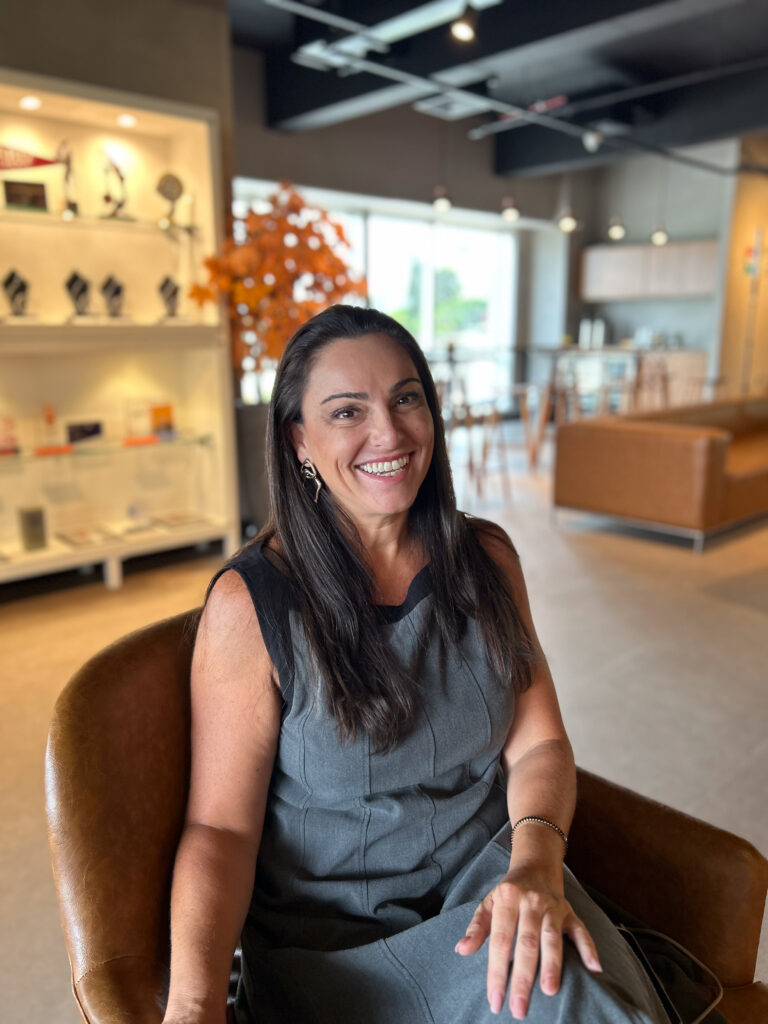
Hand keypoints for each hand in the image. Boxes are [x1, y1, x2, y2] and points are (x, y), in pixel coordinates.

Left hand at [454, 865, 601, 1018]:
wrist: (535, 867)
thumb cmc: (508, 892)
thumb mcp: (488, 904)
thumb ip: (476, 928)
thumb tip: (462, 950)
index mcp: (508, 900)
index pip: (500, 941)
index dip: (497, 972)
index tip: (495, 1001)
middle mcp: (531, 903)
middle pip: (527, 943)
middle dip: (523, 977)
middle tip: (519, 1008)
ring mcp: (553, 908)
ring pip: (552, 938)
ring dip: (552, 964)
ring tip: (549, 991)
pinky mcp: (571, 913)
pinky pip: (581, 931)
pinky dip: (589, 948)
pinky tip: (594, 969)